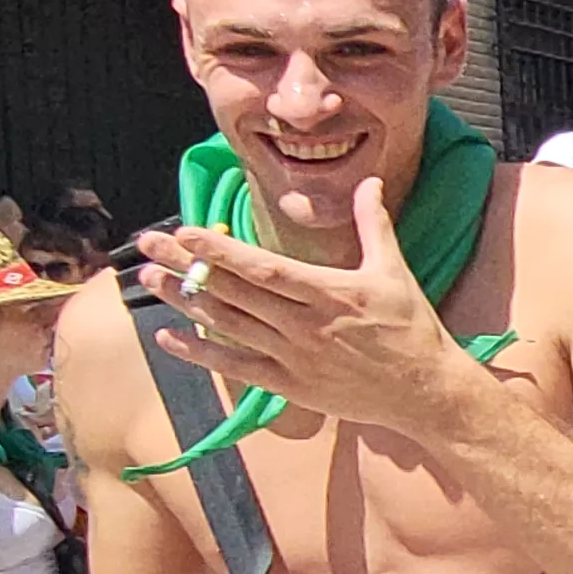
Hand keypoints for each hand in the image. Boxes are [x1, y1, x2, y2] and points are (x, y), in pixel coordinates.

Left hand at [135, 181, 480, 431]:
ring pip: (227, 326)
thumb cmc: (410, 328)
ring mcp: (292, 357)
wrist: (423, 391)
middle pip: (233, 292)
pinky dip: (200, 353)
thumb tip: (370, 182)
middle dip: (186, 266)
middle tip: (148, 245)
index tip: (186, 232)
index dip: (220, 250)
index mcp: (328, 292)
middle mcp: (303, 325)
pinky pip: (236, 367)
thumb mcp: (394, 271)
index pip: (262, 268)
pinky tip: (170, 337)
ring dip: (185, 302)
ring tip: (150, 280)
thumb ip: (374, 225)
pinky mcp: (289, 385)